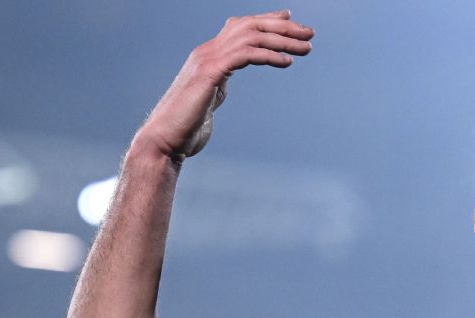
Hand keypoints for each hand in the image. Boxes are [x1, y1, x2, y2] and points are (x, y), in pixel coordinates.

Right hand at [134, 10, 313, 160]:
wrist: (165, 139)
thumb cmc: (186, 125)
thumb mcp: (207, 98)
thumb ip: (217, 85)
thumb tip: (222, 85)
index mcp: (208, 55)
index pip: (240, 26)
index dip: (266, 20)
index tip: (290, 20)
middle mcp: (207, 51)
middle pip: (249, 26)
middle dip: (282, 27)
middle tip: (309, 33)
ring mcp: (207, 60)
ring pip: (251, 37)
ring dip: (282, 40)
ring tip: (306, 48)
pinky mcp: (210, 73)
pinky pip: (245, 55)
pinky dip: (269, 55)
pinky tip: (287, 62)